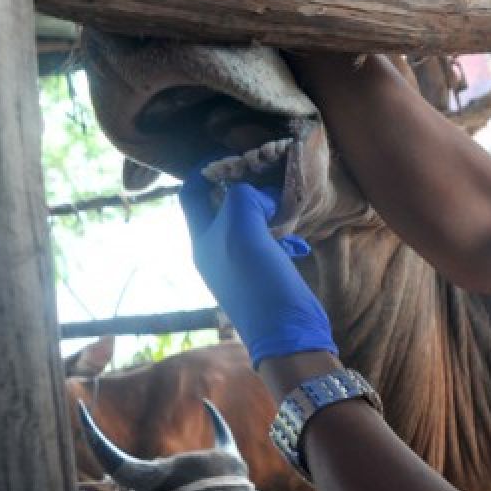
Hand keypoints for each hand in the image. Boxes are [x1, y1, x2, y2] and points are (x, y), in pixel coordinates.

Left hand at [180, 172, 336, 365]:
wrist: (288, 334)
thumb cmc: (260, 282)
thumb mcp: (244, 230)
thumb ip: (242, 199)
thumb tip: (258, 193)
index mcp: (202, 240)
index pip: (192, 194)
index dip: (207, 170)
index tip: (237, 156)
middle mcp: (214, 252)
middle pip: (221, 206)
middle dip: (243, 188)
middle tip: (267, 175)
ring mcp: (238, 266)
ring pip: (246, 223)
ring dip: (265, 209)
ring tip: (286, 204)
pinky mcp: (261, 277)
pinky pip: (265, 243)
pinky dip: (280, 233)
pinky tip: (298, 239)